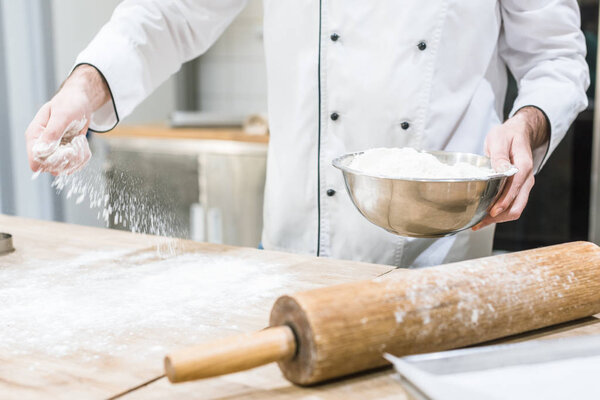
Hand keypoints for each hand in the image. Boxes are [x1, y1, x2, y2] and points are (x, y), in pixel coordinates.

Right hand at [25, 64, 109, 174]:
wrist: (81, 101)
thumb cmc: (69, 103)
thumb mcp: (62, 116)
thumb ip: (52, 133)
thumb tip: (42, 151)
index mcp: (35, 134)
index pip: (35, 158)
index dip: (50, 161)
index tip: (66, 152)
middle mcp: (43, 145)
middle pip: (51, 167)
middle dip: (68, 158)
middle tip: (76, 143)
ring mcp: (54, 150)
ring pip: (64, 168)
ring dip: (78, 157)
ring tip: (80, 141)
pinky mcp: (66, 153)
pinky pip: (75, 165)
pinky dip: (83, 157)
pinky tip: (82, 144)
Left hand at [473, 107, 548, 230]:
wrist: (518, 133)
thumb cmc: (507, 135)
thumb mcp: (499, 139)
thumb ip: (500, 156)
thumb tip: (502, 169)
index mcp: (524, 166)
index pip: (515, 188)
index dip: (503, 202)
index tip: (492, 212)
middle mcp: (527, 179)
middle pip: (517, 205)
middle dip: (499, 217)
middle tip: (479, 223)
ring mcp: (524, 185)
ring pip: (515, 208)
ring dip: (498, 218)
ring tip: (479, 223)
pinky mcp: (518, 189)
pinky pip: (512, 205)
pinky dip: (500, 213)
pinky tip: (486, 216)